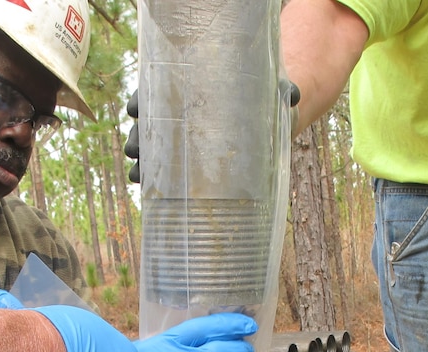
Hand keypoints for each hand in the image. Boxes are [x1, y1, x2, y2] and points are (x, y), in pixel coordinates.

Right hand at [124, 80, 299, 184]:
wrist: (270, 118)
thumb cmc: (267, 100)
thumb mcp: (273, 91)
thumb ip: (282, 92)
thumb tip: (292, 95)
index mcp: (190, 89)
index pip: (156, 90)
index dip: (142, 100)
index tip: (135, 109)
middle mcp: (177, 113)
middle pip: (146, 122)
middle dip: (138, 136)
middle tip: (136, 148)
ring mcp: (178, 139)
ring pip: (148, 147)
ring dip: (140, 160)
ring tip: (138, 173)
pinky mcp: (185, 163)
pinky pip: (160, 170)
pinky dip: (150, 178)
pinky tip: (144, 186)